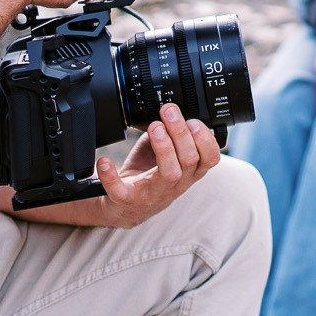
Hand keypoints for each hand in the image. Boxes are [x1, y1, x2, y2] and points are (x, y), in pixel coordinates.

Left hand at [90, 102, 216, 226]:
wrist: (125, 206)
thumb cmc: (149, 177)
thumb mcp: (165, 153)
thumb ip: (169, 134)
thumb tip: (170, 109)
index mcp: (188, 172)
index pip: (210, 159)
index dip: (206, 140)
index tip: (193, 120)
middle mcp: (176, 184)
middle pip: (189, 160)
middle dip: (181, 133)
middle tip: (168, 112)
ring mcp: (153, 193)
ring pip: (169, 173)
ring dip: (163, 147)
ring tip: (154, 127)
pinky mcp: (128, 200)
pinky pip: (121, 191)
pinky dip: (111, 176)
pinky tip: (105, 161)